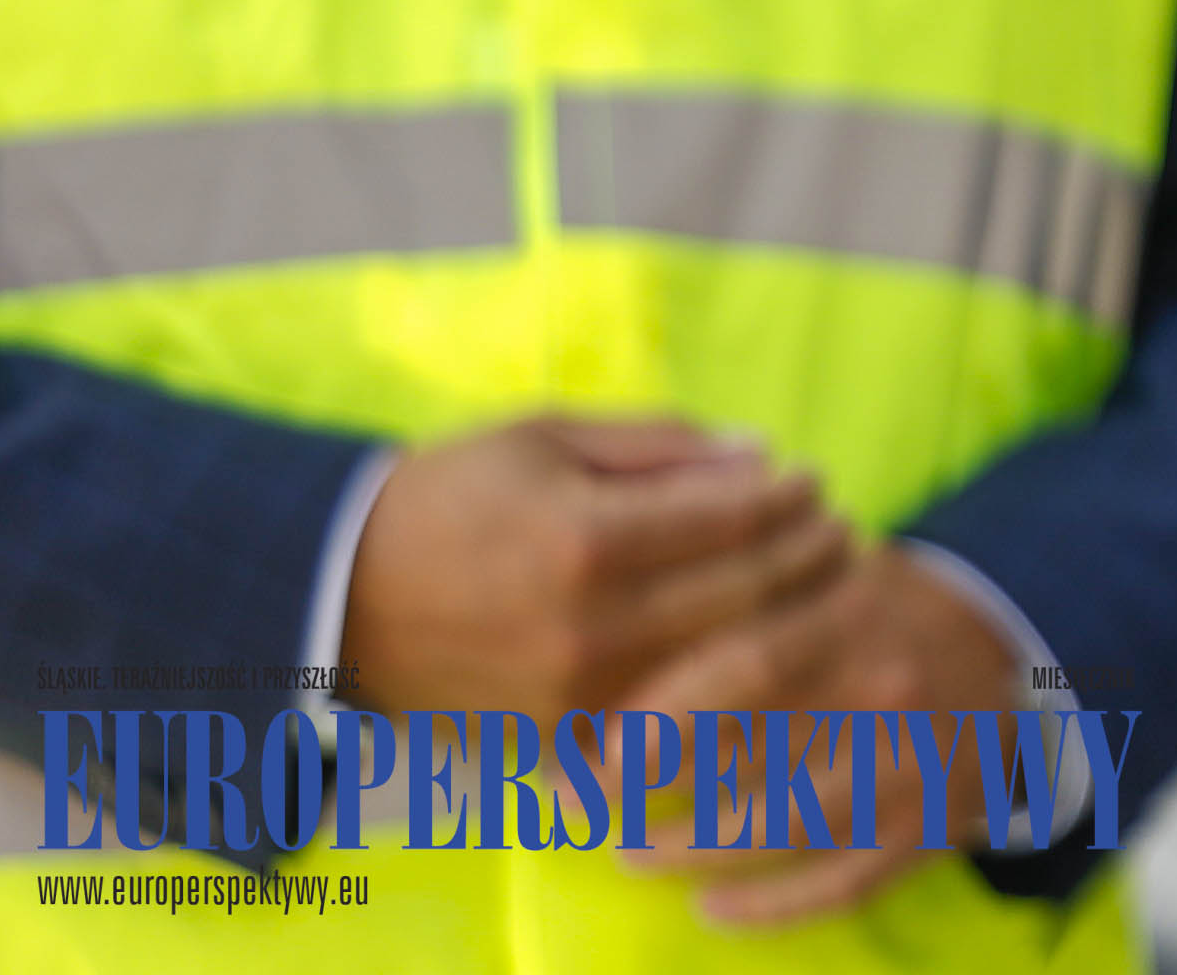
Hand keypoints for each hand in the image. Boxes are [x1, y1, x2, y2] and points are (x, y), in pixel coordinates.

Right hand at [338, 415, 850, 718]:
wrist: (337, 593)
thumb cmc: (447, 496)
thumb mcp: (548, 437)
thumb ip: (660, 445)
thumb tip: (760, 452)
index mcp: (587, 538)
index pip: (735, 515)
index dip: (790, 495)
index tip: (814, 481)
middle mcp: (591, 625)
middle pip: (746, 591)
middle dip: (808, 555)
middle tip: (839, 530)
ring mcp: (579, 693)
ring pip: (725, 659)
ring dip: (785, 619)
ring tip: (816, 583)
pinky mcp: (562, 738)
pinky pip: (672, 711)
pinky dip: (725, 681)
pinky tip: (755, 647)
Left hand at [619, 544, 1039, 927]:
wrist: (1014, 652)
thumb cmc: (881, 609)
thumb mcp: (826, 567)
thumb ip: (744, 580)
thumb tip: (622, 613)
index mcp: (851, 615)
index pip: (744, 664)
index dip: (660, 715)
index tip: (587, 751)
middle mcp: (884, 689)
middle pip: (755, 752)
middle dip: (654, 790)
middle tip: (578, 807)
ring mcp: (911, 762)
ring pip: (788, 824)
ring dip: (695, 849)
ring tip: (634, 855)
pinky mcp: (929, 824)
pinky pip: (841, 881)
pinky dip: (772, 905)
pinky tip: (712, 907)